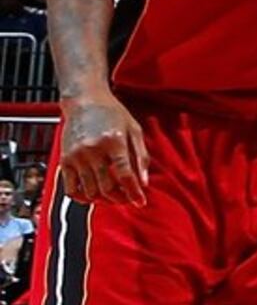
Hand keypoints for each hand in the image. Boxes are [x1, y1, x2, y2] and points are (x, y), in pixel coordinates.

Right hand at [57, 93, 148, 207]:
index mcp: (113, 142)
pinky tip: (94, 196)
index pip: (125, 175)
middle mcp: (93, 150)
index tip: (140, 202)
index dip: (134, 192)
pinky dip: (83, 198)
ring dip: (104, 200)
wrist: (84, 102)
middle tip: (128, 199)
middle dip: (120, 198)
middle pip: (107, 187)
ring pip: (90, 191)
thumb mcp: (134, 130)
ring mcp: (76, 157)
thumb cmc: (113, 114)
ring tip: (114, 197)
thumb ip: (141, 157)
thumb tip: (144, 183)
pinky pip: (71, 189)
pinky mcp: (64, 161)